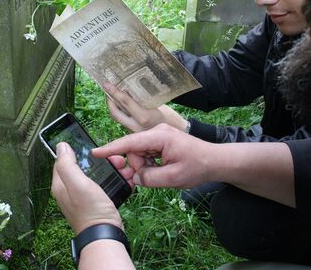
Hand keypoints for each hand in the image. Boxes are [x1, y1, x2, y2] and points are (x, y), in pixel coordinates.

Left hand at [52, 142, 123, 233]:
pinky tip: (122, 178)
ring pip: (96, 174)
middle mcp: (70, 190)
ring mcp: (83, 196)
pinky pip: (104, 184)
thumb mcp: (78, 184)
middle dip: (98, 160)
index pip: (65, 160)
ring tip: (121, 168)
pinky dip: (113, 180)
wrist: (105, 235)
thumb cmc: (91, 211)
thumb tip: (61, 146)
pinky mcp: (96, 202)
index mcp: (61, 184)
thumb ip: (68, 165)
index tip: (93, 149)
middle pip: (83, 166)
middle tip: (113, 159)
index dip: (78, 151)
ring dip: (109, 169)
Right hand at [92, 124, 211, 188]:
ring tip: (163, 174)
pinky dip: (150, 165)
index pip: (129, 142)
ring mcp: (158, 136)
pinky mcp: (160, 142)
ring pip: (139, 154)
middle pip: (133, 151)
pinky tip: (162, 170)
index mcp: (159, 136)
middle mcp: (156, 132)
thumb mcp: (172, 178)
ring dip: (145, 167)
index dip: (111, 149)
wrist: (215, 161)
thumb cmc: (198, 166)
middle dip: (138, 166)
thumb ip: (149, 178)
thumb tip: (135, 177)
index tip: (95, 153)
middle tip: (153, 178)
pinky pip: (146, 154)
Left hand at [104, 83, 187, 131]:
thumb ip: (143, 99)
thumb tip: (129, 89)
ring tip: (113, 94)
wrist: (179, 134)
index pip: (125, 102)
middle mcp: (137, 126)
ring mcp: (135, 131)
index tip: (106, 84)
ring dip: (114, 106)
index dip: (114, 92)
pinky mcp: (135, 134)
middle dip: (109, 100)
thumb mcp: (158, 104)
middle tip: (107, 89)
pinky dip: (122, 112)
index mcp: (144, 117)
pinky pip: (125, 121)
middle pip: (115, 113)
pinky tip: (123, 104)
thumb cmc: (171, 117)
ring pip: (118, 118)